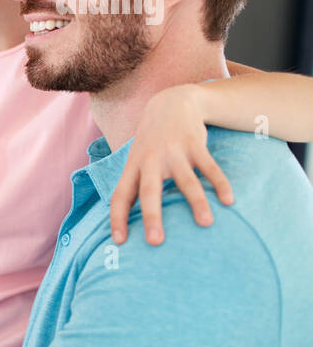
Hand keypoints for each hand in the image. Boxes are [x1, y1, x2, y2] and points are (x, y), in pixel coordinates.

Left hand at [110, 84, 233, 245]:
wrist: (170, 103)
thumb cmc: (151, 143)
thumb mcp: (137, 161)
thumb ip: (136, 186)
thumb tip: (132, 222)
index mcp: (133, 168)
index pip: (120, 196)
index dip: (117, 219)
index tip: (119, 242)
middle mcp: (150, 161)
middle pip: (149, 191)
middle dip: (151, 216)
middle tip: (155, 242)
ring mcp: (173, 152)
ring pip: (185, 180)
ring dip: (196, 202)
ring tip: (206, 223)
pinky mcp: (195, 144)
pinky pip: (209, 167)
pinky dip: (219, 183)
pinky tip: (229, 200)